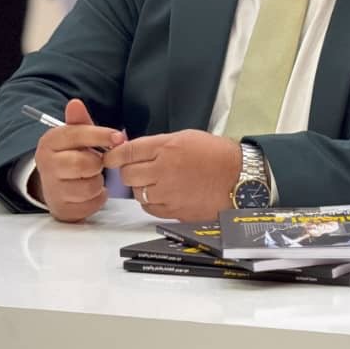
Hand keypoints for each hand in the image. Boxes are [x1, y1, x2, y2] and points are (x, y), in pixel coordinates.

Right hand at [31, 98, 124, 222]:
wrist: (54, 185)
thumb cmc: (71, 155)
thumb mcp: (74, 136)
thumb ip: (79, 121)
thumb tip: (75, 103)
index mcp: (49, 142)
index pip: (78, 135)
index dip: (102, 135)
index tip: (119, 138)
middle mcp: (46, 165)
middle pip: (85, 163)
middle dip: (97, 163)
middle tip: (98, 162)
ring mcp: (52, 190)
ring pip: (90, 185)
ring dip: (98, 181)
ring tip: (90, 176)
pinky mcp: (62, 209)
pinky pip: (92, 203)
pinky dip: (97, 197)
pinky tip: (89, 191)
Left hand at [102, 131, 241, 220]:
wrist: (238, 177)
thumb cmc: (215, 155)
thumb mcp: (186, 138)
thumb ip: (158, 144)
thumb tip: (134, 150)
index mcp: (166, 147)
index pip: (127, 152)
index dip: (114, 155)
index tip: (110, 158)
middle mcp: (163, 169)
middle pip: (128, 174)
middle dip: (130, 172)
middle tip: (138, 169)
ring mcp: (168, 192)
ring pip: (138, 193)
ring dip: (142, 187)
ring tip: (156, 182)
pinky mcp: (174, 210)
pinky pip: (150, 207)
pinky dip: (152, 202)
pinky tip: (163, 194)